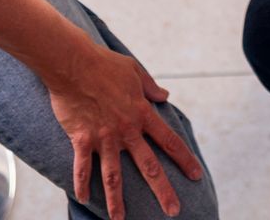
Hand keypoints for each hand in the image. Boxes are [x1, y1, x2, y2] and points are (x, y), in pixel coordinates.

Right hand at [48, 41, 202, 219]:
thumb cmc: (104, 64)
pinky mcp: (82, 139)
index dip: (184, 159)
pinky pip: (82, 167)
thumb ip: (150, 87)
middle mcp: (126, 130)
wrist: (73, 63)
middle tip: (174, 210)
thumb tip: (165, 95)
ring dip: (116, 201)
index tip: (196, 175)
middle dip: (163, 191)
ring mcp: (104, 137)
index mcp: (141, 114)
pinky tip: (82, 199)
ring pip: (113, 176)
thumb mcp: (134, 71)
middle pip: (148, 166)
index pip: (169, 141)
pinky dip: (81, 184)